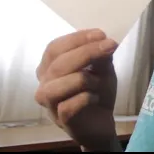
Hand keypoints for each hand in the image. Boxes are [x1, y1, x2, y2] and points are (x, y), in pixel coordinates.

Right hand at [35, 29, 118, 150]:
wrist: (101, 120)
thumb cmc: (96, 90)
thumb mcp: (102, 68)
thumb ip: (100, 55)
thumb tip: (103, 40)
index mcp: (50, 66)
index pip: (55, 47)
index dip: (77, 39)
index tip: (100, 33)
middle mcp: (44, 83)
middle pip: (58, 64)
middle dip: (86, 52)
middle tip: (110, 46)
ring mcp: (49, 103)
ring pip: (59, 85)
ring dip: (85, 79)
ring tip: (99, 81)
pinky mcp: (60, 119)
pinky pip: (69, 105)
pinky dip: (87, 98)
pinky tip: (95, 97)